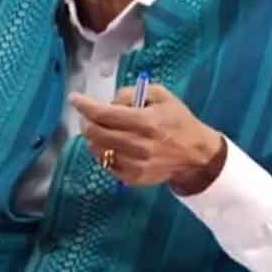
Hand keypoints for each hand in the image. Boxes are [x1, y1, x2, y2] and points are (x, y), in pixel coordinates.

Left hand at [70, 84, 225, 195]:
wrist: (196, 154)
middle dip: (86, 121)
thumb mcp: (161, 95)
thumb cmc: (177, 120)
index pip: (104, 114)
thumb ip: (131, 93)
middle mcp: (139, 145)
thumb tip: (109, 102)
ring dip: (93, 138)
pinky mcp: (134, 178)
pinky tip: (110, 145)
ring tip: (101, 130)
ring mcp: (136, 165)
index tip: (74, 99)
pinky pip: (106, 165)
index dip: (85, 105)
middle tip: (88, 116)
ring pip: (98, 150)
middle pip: (96, 133)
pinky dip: (102, 153)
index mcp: (146, 122)